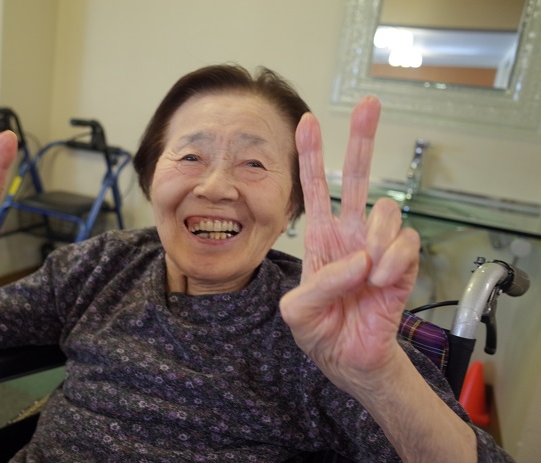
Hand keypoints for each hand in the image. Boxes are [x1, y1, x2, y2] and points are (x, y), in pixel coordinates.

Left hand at [280, 96, 420, 392]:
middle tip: (368, 104)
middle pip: (359, 178)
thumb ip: (319, 285)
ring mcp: (378, 248)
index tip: (306, 121)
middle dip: (362, 140)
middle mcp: (350, 235)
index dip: (311, 155)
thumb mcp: (297, 311)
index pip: (315, 188)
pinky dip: (394, 260)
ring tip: (368, 269)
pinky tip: (381, 279)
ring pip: (388, 210)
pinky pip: (405, 244)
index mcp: (321, 238)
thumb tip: (359, 259)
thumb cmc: (319, 331)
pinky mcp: (402, 266)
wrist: (347, 361)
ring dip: (377, 236)